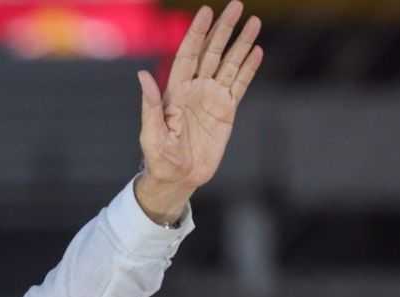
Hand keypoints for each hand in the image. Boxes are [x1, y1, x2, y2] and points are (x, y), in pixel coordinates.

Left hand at [134, 1, 262, 222]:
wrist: (177, 177)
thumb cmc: (158, 157)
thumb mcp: (150, 132)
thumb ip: (150, 104)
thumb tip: (142, 75)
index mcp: (176, 90)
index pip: (189, 54)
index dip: (197, 32)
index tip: (206, 11)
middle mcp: (195, 89)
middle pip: (212, 52)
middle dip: (224, 29)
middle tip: (236, 5)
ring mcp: (212, 98)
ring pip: (229, 64)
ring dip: (241, 44)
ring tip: (254, 22)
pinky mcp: (227, 111)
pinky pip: (240, 85)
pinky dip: (249, 68)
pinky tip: (257, 51)